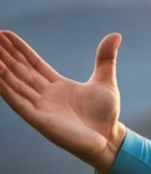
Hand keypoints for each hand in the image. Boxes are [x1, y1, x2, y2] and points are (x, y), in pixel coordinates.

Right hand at [0, 30, 126, 173]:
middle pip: (20, 71)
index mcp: (57, 86)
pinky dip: (5, 88)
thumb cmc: (106, 114)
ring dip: (1, 68)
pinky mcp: (39, 119)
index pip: (33, 64)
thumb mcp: (105, 80)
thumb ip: (105, 58)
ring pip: (14, 84)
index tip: (5, 34)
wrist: (110, 138)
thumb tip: (115, 35)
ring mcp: (41, 107)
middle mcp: (45, 95)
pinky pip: (17, 101)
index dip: (19, 50)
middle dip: (5, 54)